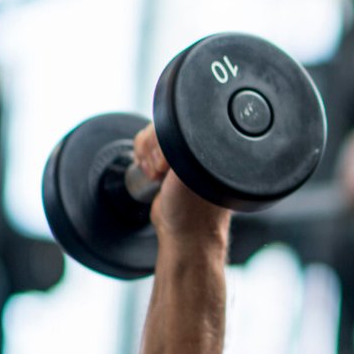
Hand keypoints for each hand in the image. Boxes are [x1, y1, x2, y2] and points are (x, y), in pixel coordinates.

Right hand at [132, 123, 230, 252]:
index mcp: (211, 145)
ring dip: (146, 155)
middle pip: (162, 124)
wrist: (182, 233)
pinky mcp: (167, 162)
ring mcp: (181, 153)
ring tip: (157, 175)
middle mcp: (198, 146)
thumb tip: (170, 129)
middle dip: (154, 149)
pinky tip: (151, 173)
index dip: (166, 137)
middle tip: (162, 172)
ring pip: (151, 134)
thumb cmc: (193, 209)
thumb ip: (184, 147)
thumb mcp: (188, 173)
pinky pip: (147, 146)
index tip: (167, 163)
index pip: (181, 120)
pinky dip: (143, 157)